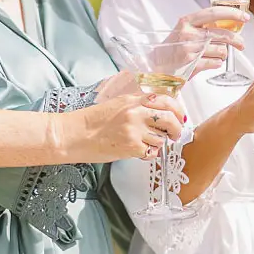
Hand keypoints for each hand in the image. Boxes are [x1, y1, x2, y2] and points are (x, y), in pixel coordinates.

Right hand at [67, 93, 182, 162]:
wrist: (74, 135)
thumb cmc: (91, 122)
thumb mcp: (116, 104)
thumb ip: (137, 104)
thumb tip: (158, 110)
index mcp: (133, 99)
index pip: (166, 100)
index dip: (177, 110)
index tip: (179, 117)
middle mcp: (136, 111)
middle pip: (171, 118)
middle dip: (176, 129)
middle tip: (174, 134)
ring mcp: (135, 129)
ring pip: (161, 138)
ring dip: (157, 143)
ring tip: (145, 144)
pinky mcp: (131, 146)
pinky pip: (151, 152)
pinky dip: (148, 154)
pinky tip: (138, 152)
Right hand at [174, 5, 248, 72]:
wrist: (156, 66)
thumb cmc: (172, 48)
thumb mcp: (184, 30)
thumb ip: (202, 26)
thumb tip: (228, 24)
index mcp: (187, 21)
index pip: (214, 12)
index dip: (232, 14)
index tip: (245, 17)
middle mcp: (189, 34)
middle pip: (222, 34)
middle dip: (236, 39)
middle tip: (241, 44)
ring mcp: (191, 50)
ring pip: (221, 50)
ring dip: (223, 54)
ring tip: (216, 55)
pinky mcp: (193, 65)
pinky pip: (215, 63)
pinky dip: (216, 63)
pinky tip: (209, 62)